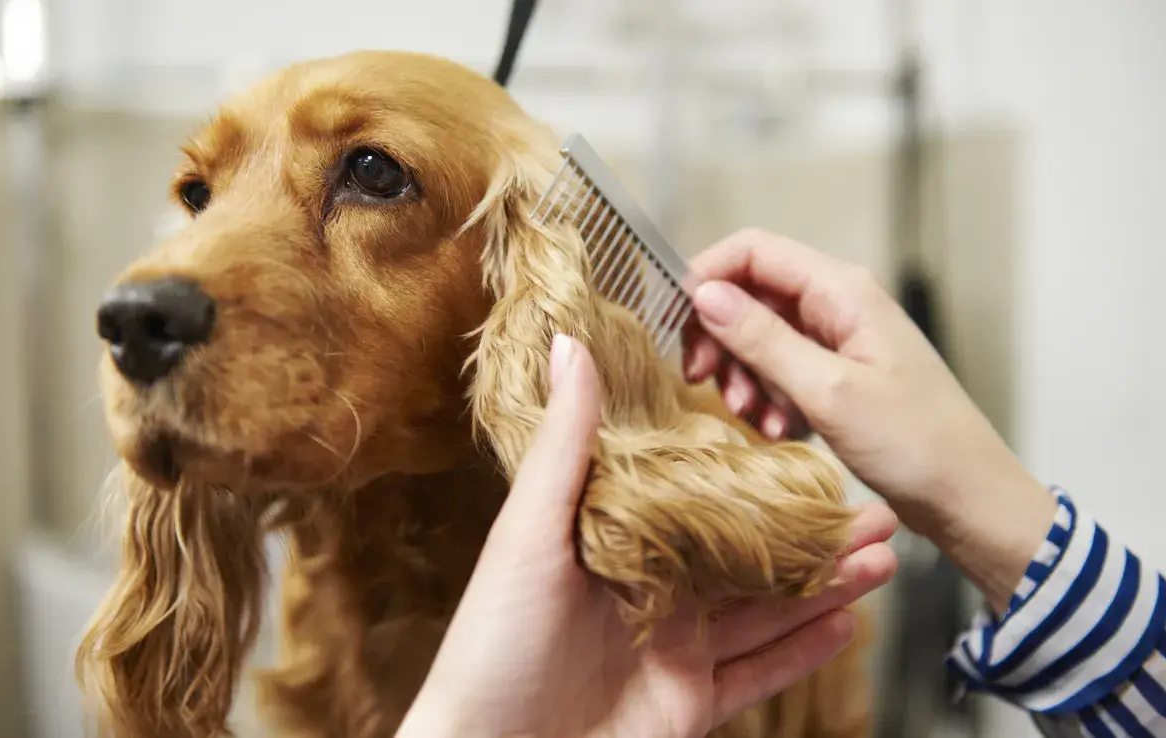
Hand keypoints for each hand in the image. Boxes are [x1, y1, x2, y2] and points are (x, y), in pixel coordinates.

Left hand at [397, 334, 898, 737]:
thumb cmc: (493, 641)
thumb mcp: (528, 532)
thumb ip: (564, 445)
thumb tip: (568, 346)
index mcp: (616, 542)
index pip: (700, 499)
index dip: (755, 476)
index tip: (806, 450)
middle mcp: (652, 591)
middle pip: (748, 555)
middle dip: (812, 533)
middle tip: (872, 509)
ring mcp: (674, 649)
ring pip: (766, 610)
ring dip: (825, 585)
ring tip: (882, 557)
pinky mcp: (689, 702)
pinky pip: (759, 673)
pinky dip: (805, 650)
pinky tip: (847, 622)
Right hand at [682, 228, 1056, 611]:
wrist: (969, 497)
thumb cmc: (915, 443)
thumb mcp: (827, 391)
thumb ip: (763, 339)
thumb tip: (704, 294)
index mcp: (842, 290)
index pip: (753, 250)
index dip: (707, 277)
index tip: (676, 324)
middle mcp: (838, 304)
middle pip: (751, 294)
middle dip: (719, 336)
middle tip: (701, 381)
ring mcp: (839, 340)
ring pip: (761, 336)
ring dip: (743, 374)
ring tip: (751, 417)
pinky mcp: (839, 375)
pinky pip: (783, 369)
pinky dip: (768, 396)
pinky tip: (776, 430)